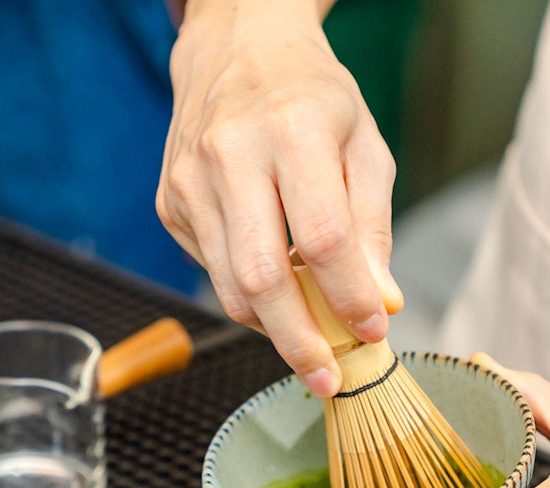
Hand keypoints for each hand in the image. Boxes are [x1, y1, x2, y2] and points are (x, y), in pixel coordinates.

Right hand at [158, 0, 402, 396]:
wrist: (236, 47)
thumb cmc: (311, 97)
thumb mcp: (364, 143)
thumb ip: (372, 225)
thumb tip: (379, 302)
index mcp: (291, 130)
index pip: (321, 237)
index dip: (348, 297)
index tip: (372, 333)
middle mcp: (229, 155)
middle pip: (260, 277)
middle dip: (298, 341)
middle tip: (327, 378)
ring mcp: (189, 181)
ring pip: (229, 286)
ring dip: (273, 327)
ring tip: (309, 338)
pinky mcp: (169, 202)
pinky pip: (212, 270)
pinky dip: (247, 291)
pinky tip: (273, 277)